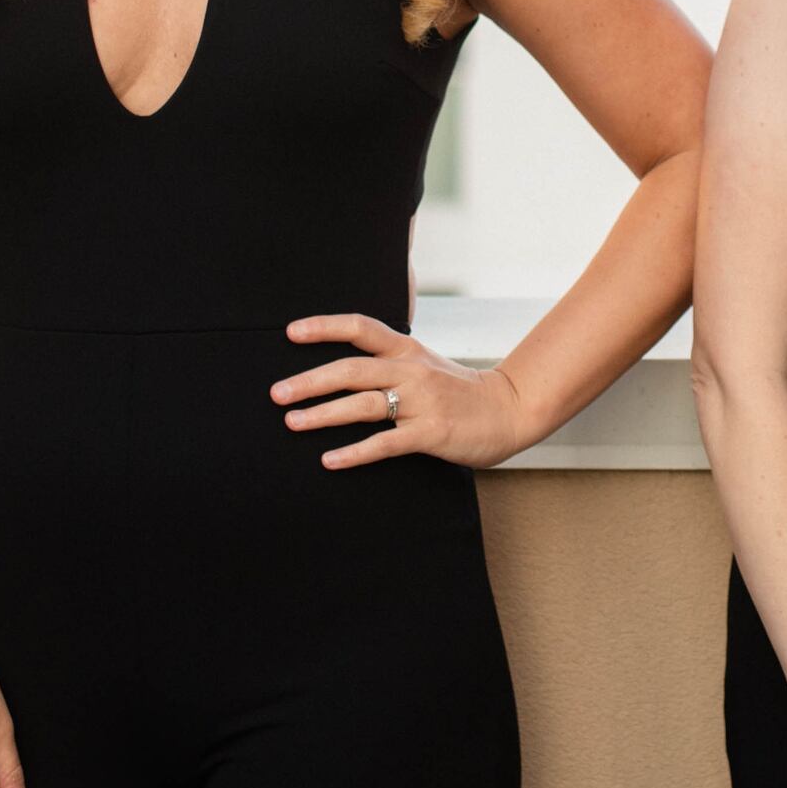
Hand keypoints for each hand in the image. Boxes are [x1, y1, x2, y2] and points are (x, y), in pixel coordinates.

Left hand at [278, 314, 539, 469]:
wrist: (509, 410)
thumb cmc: (460, 391)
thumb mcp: (425, 364)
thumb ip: (390, 362)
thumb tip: (343, 368)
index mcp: (407, 350)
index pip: (361, 328)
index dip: (325, 327)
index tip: (291, 332)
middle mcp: (411, 371)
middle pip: (351, 369)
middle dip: (310, 381)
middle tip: (277, 393)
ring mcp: (422, 402)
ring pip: (363, 404)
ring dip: (323, 414)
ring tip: (292, 422)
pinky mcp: (431, 432)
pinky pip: (385, 443)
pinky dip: (354, 453)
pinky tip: (330, 460)